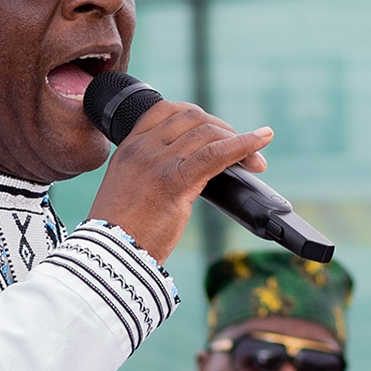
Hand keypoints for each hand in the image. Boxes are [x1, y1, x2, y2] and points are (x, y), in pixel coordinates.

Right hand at [88, 101, 272, 263]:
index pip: (165, 110)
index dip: (196, 116)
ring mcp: (156, 162)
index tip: (214, 131)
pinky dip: (243, 145)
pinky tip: (260, 142)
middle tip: (242, 149)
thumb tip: (192, 172)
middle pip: (192, 117)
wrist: (109, 260)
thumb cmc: (121, 237)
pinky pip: (216, 153)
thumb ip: (152, 175)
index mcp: (128, 149)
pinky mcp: (174, 181)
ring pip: (207, 133)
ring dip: (238, 141)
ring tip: (256, 160)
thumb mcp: (130, 193)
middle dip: (222, 129)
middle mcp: (141, 149)